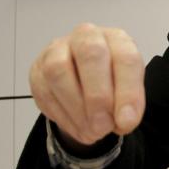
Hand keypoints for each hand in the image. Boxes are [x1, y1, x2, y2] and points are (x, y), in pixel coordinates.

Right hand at [29, 23, 144, 149]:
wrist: (83, 77)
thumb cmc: (112, 79)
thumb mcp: (129, 89)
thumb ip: (130, 103)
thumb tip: (124, 122)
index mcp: (117, 38)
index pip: (126, 58)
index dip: (128, 92)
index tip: (126, 122)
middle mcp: (87, 36)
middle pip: (90, 54)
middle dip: (98, 97)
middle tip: (104, 127)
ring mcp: (58, 49)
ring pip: (59, 71)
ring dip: (77, 109)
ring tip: (92, 132)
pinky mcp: (38, 68)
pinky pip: (45, 91)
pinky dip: (63, 116)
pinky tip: (78, 128)